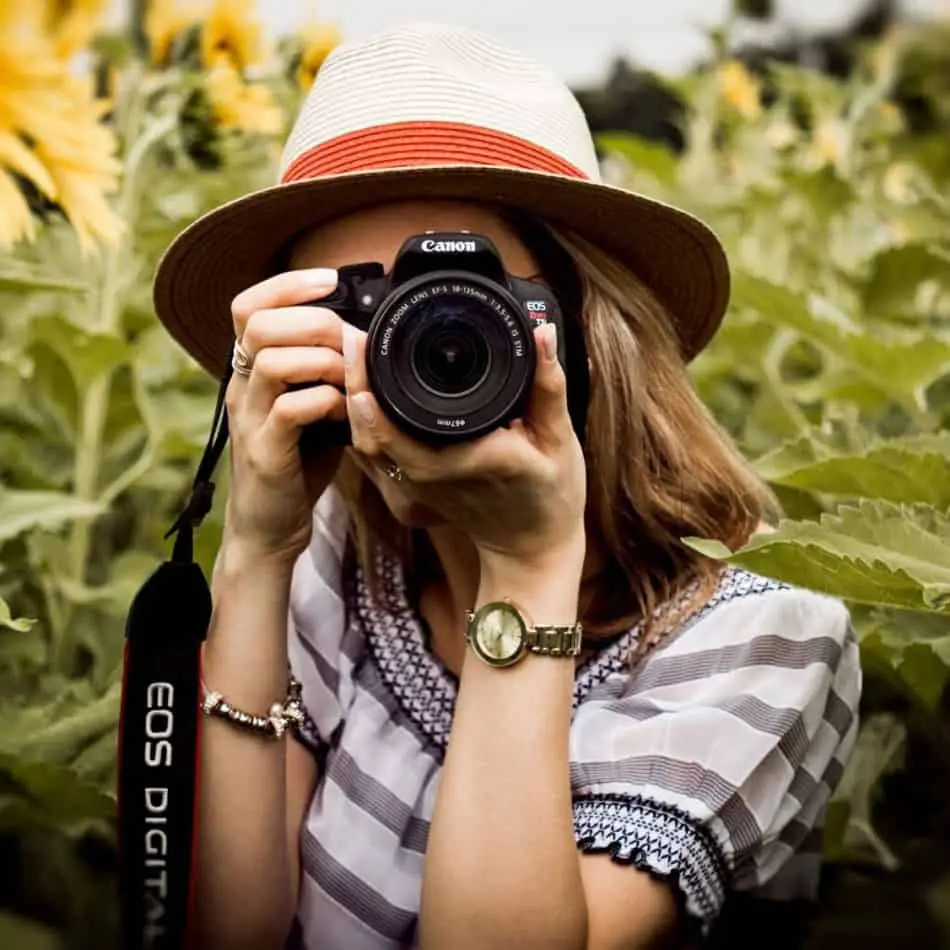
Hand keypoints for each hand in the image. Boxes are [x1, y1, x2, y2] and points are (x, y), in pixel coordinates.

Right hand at [225, 267, 346, 564]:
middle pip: (259, 323)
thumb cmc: (297, 461)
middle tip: (349, 340)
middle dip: (314, 321)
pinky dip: (326, 402)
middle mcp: (241, 388)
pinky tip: (344, 413)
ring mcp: (248, 419)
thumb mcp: (311, 405)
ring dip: (323, 361)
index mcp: (250, 370)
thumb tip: (366, 336)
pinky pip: (290, 409)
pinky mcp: (264, 452)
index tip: (330, 279)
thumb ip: (327, 371)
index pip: (248, 305)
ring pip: (273, 361)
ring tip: (349, 379)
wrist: (270, 526)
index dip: (287, 284)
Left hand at [343, 322, 586, 569]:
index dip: (375, 399)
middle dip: (355, 384)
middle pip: (372, 435)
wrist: (532, 547)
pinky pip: (377, 455)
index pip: (405, 434)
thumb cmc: (551, 496)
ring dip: (354, 402)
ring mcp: (419, 486)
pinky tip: (364, 389)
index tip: (365, 351)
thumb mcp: (559, 439)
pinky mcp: (414, 488)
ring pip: (368, 446)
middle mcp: (435, 476)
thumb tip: (541, 333)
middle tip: (353, 338)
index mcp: (470, 461)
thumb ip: (548, 386)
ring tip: (355, 355)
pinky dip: (364, 423)